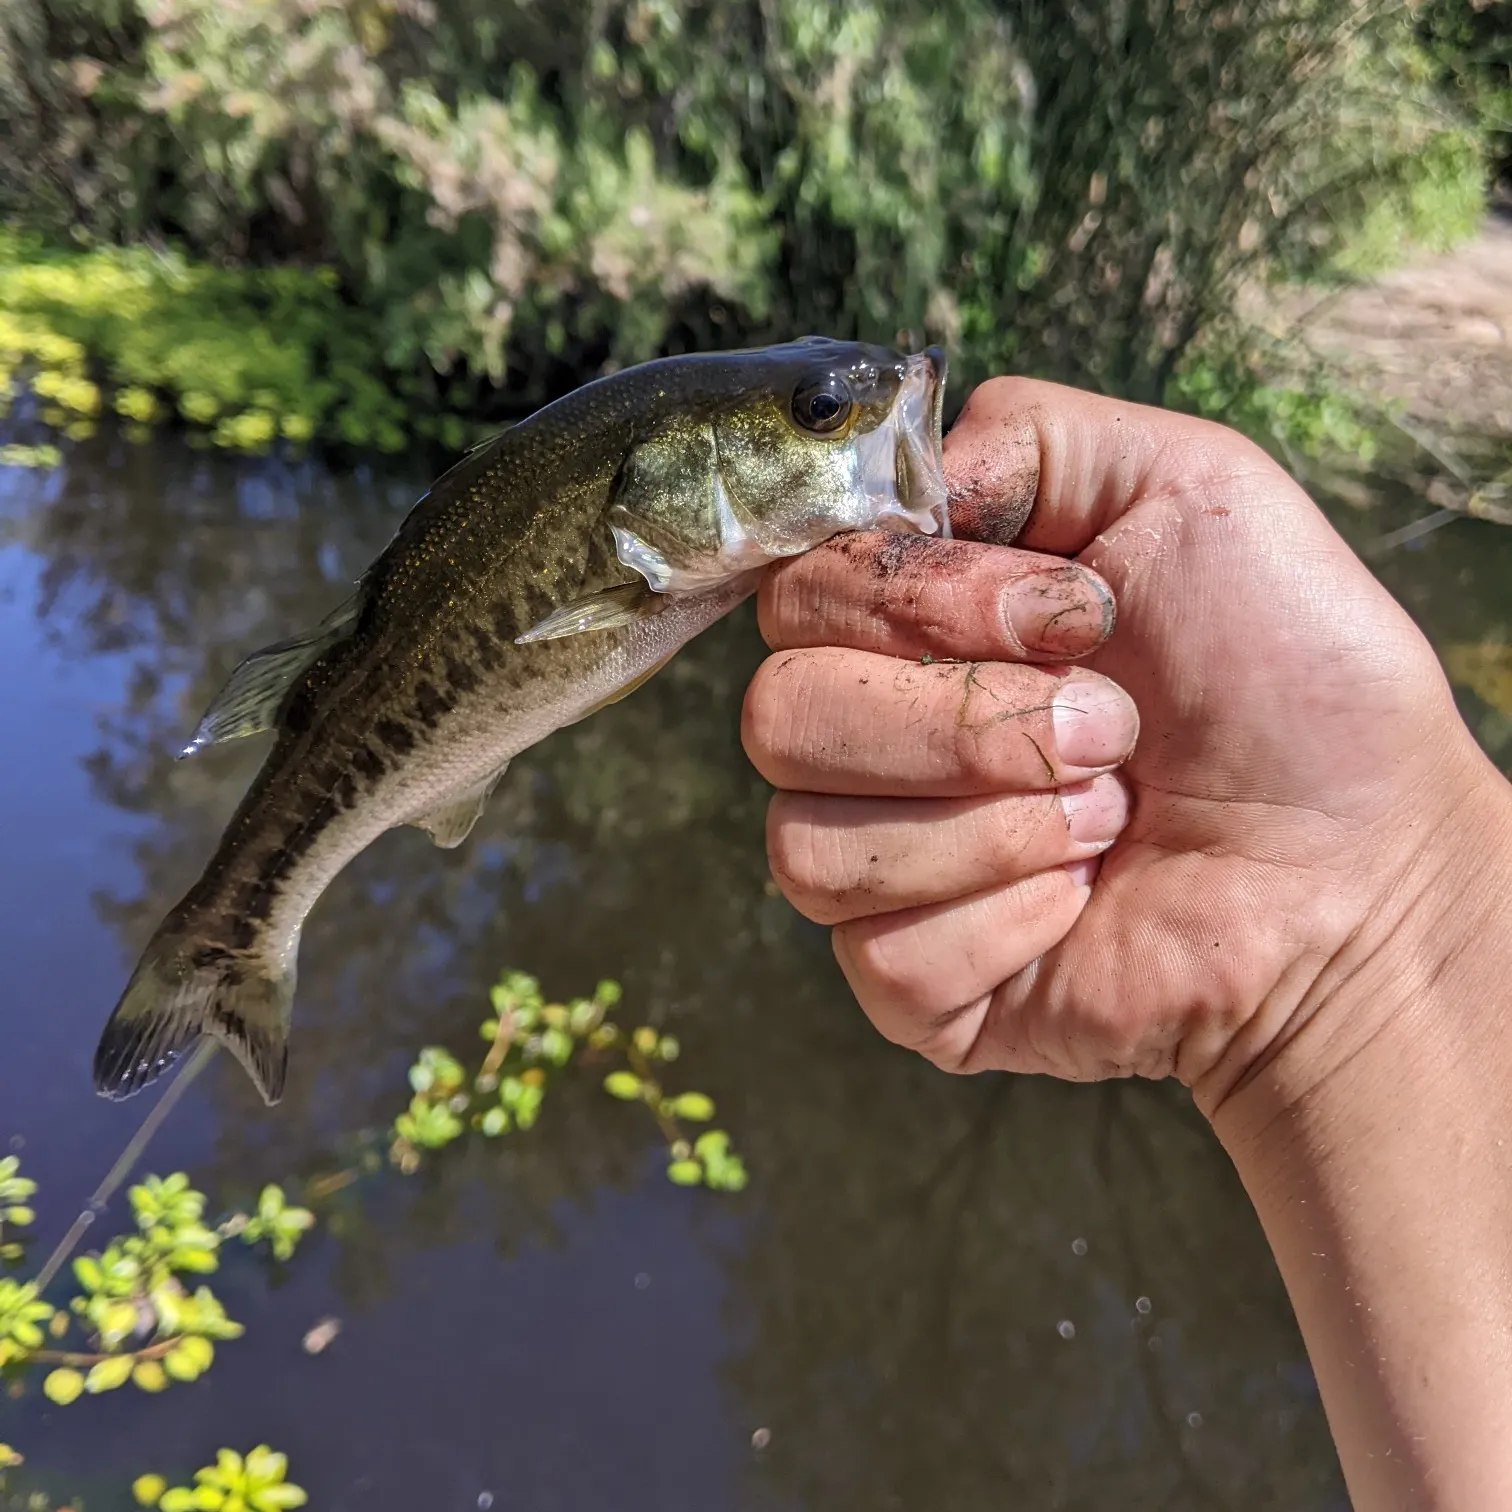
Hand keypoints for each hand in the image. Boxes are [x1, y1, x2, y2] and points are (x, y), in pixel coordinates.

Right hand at [742, 378, 1511, 1111]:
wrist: (1367, 860)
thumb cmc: (1289, 674)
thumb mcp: (1183, 486)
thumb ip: (1020, 437)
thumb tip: (894, 490)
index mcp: (913, 626)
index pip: (798, 594)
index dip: (915, 604)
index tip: (1067, 616)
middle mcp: (877, 739)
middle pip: (780, 718)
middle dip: (969, 721)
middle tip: (1110, 731)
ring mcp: (885, 868)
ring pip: (807, 843)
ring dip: (996, 825)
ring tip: (1111, 817)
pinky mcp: (912, 985)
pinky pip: (881, 956)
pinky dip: (1008, 921)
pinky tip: (1085, 905)